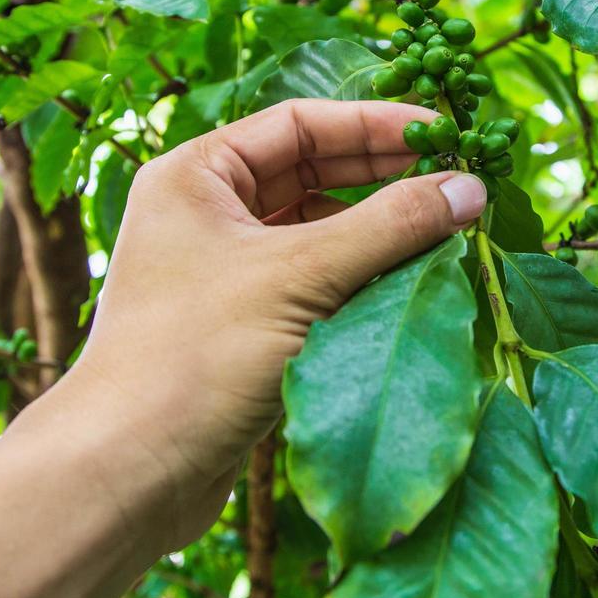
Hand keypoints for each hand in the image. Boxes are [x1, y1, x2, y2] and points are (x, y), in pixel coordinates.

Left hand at [39, 99, 487, 543]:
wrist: (127, 473)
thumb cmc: (194, 356)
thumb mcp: (302, 276)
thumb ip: (391, 225)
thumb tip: (471, 188)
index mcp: (195, 175)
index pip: (301, 124)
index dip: (377, 124)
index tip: (446, 133)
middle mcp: (205, 213)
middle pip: (313, 173)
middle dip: (386, 176)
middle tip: (460, 180)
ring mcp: (223, 271)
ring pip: (318, 231)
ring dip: (379, 230)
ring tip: (446, 233)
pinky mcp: (242, 326)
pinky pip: (315, 282)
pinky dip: (361, 278)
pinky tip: (411, 285)